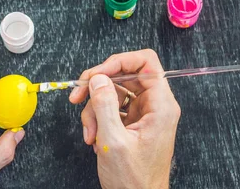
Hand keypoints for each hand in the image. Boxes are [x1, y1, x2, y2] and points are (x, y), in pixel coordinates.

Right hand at [69, 50, 180, 188]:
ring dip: (94, 108)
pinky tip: (93, 135)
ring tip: (89, 131)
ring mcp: (144, 113)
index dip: (119, 61)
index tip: (97, 73)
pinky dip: (97, 118)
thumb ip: (104, 105)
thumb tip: (98, 78)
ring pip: (113, 91)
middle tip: (78, 95)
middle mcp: (155, 105)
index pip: (146, 63)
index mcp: (161, 106)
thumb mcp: (113, 141)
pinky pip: (111, 106)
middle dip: (98, 85)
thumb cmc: (134, 180)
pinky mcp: (133, 122)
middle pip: (124, 75)